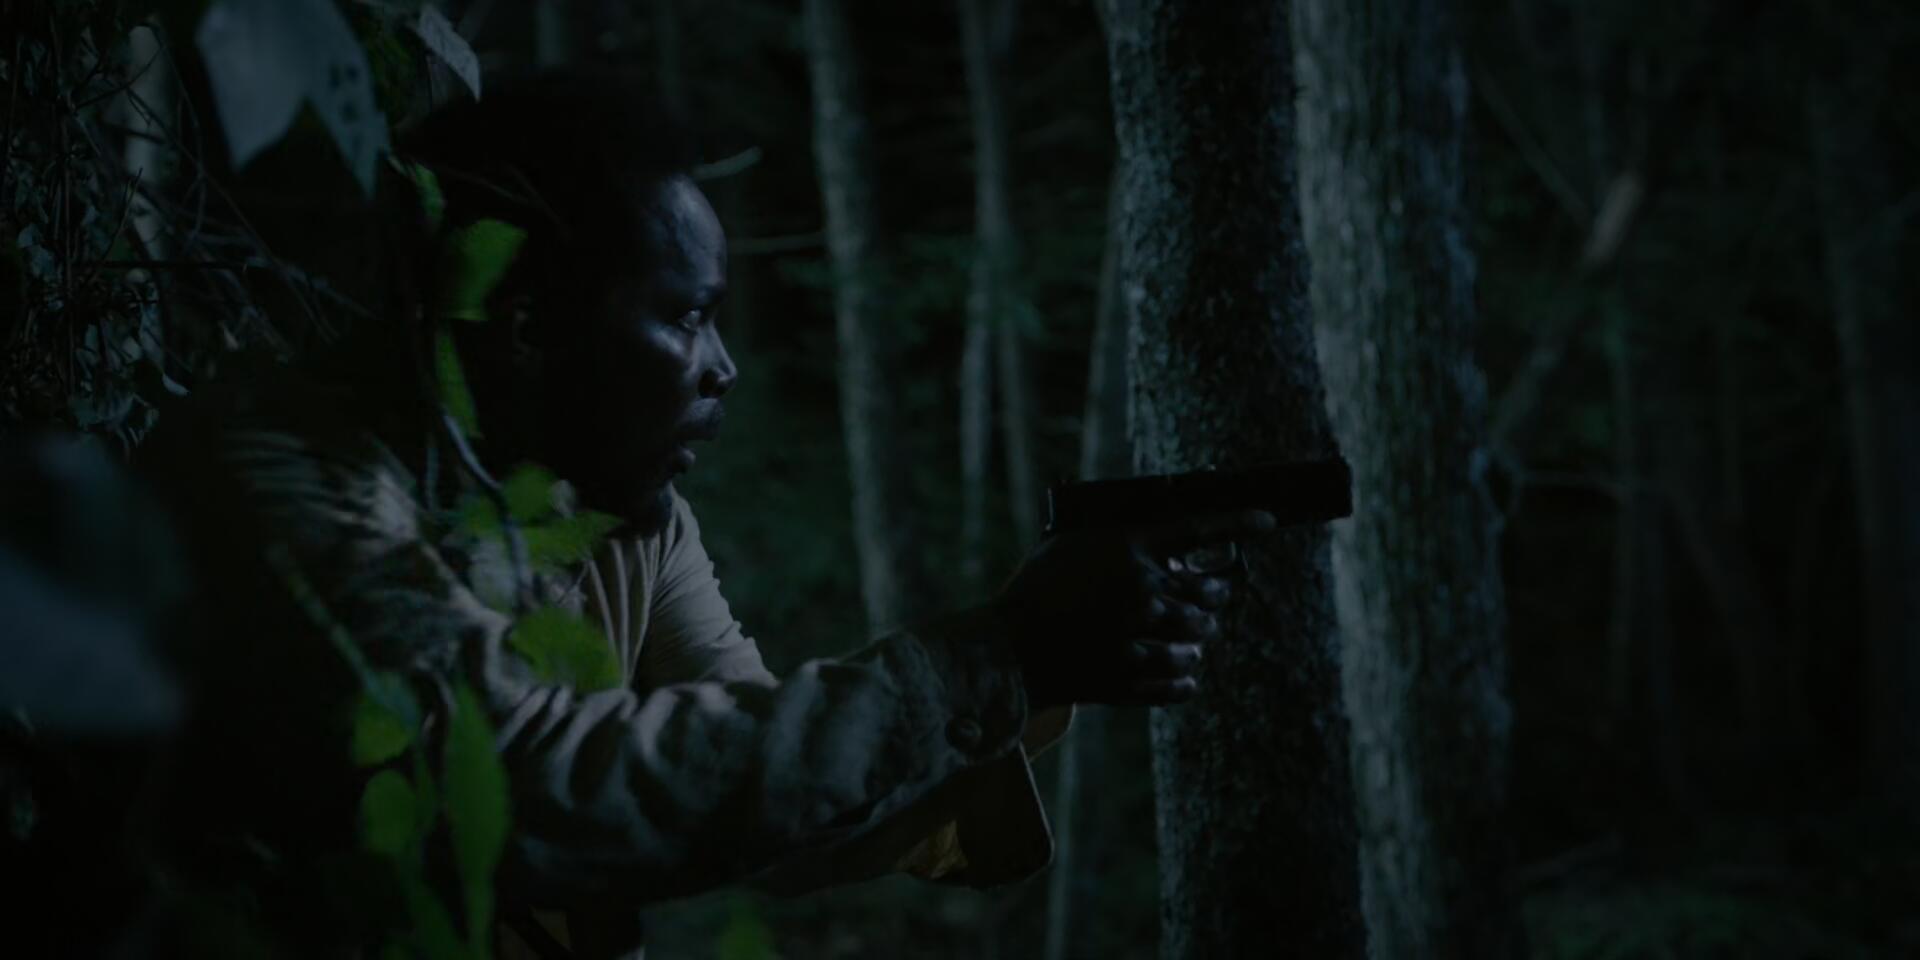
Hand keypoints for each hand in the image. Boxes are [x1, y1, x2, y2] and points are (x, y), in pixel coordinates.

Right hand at [992, 510, 1276, 708]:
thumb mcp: (1069, 546)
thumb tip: (1165, 545)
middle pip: (1207, 592)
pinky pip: (1179, 683)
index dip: (1238, 523)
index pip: (1197, 529)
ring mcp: (1138, 637)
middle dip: (1216, 596)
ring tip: (1191, 643)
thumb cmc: (1034, 590)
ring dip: (1198, 641)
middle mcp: (1141, 590)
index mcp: (1126, 549)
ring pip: (1197, 640)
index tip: (1269, 522)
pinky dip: (1185, 681)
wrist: (1004, 650)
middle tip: (1214, 599)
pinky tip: (1185, 678)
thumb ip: (1117, 541)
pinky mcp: (1131, 679)